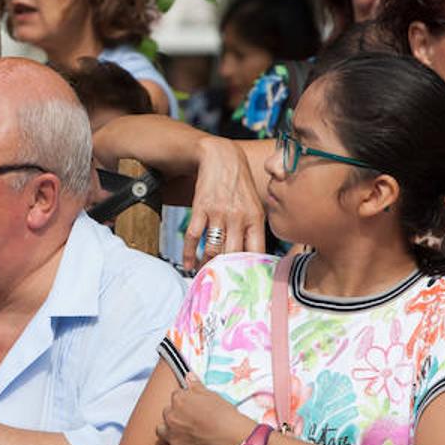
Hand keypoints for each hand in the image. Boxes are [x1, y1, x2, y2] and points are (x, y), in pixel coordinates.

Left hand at [156, 374, 251, 444]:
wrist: (233, 439)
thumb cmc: (225, 416)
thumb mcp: (213, 396)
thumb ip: (196, 386)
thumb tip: (189, 376)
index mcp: (179, 399)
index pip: (175, 396)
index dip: (185, 402)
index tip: (192, 407)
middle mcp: (171, 416)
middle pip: (167, 413)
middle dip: (176, 415)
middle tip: (190, 421)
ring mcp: (172, 436)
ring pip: (160, 431)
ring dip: (168, 431)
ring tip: (181, 434)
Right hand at [182, 138, 265, 270]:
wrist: (222, 159)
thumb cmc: (240, 186)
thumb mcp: (255, 205)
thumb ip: (254, 230)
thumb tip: (251, 258)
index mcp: (255, 219)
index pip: (256, 251)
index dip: (250, 270)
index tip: (245, 283)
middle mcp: (238, 217)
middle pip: (233, 254)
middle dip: (227, 272)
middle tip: (222, 285)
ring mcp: (218, 213)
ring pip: (213, 248)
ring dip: (208, 265)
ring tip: (206, 275)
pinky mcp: (201, 208)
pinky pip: (194, 237)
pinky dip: (189, 254)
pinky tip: (189, 264)